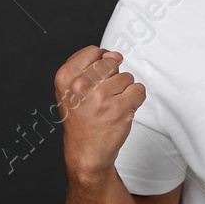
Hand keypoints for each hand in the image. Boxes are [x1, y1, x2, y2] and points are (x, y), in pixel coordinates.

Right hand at [54, 46, 145, 180]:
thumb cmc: (80, 121)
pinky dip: (135, 99)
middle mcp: (81, 85)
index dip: (100, 63)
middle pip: (111, 62)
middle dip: (112, 77)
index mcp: (66, 77)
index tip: (97, 79)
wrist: (86, 152)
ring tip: (110, 105)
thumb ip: (88, 66)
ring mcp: (101, 96)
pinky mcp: (120, 108)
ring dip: (123, 90)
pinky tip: (122, 109)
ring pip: (126, 76)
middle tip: (103, 96)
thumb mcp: (69, 90)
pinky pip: (138, 89)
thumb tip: (114, 54)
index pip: (93, 51)